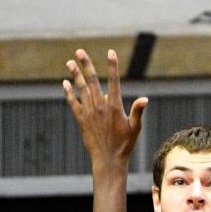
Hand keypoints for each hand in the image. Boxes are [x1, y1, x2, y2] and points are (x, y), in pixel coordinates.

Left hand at [62, 50, 147, 175]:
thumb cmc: (125, 145)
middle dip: (86, 64)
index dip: (112, 66)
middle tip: (79, 51)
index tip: (110, 52)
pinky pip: (73, 103)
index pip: (113, 81)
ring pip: (80, 89)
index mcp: (114, 106)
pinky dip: (69, 93)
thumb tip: (145, 99)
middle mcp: (100, 107)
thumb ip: (138, 111)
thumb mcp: (135, 128)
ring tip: (69, 62)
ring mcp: (89, 113)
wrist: (108, 160)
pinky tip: (65, 83)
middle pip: (92, 81)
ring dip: (75, 75)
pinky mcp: (82, 120)